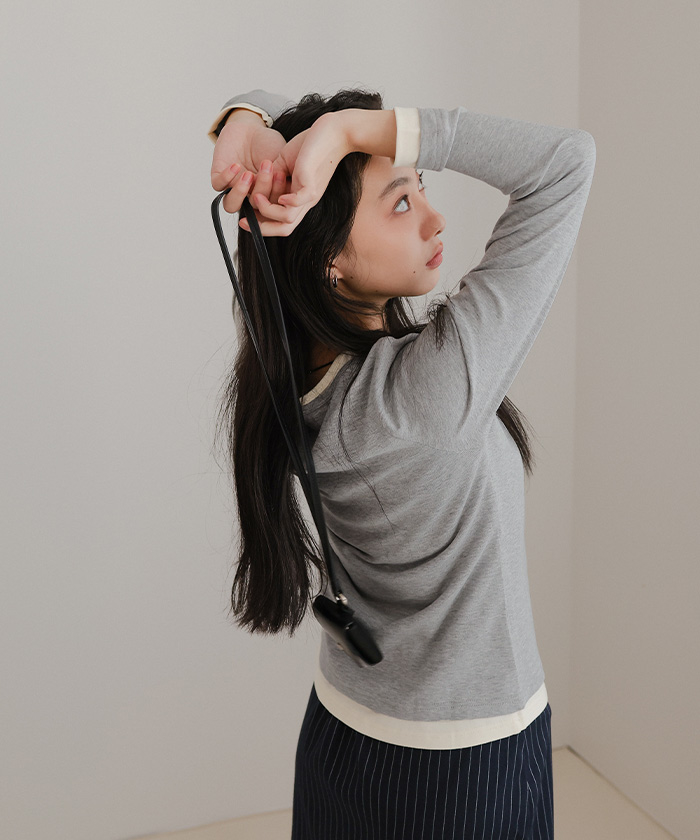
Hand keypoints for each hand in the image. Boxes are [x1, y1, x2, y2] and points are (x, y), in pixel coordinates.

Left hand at [210, 112, 289, 217]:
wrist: (251, 127)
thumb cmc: (269, 145)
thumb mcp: (283, 162)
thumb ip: (286, 179)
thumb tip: (290, 195)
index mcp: (266, 198)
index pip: (270, 209)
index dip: (275, 196)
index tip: (281, 175)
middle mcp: (249, 197)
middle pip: (253, 207)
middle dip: (262, 188)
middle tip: (268, 167)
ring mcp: (233, 189)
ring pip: (231, 205)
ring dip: (240, 192)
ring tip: (249, 175)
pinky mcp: (219, 177)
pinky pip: (219, 185)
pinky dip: (227, 177)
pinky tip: (236, 166)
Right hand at [239, 112, 350, 236]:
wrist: (334, 131)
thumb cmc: (311, 144)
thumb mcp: (285, 162)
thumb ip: (272, 174)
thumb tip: (258, 183)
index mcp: (299, 198)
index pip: (280, 221)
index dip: (260, 224)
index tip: (243, 218)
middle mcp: (305, 201)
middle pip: (284, 229)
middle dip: (260, 228)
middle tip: (242, 220)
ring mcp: (309, 195)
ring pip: (287, 219)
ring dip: (267, 209)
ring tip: (256, 195)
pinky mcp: (311, 184)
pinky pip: (297, 203)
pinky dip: (283, 201)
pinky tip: (277, 191)